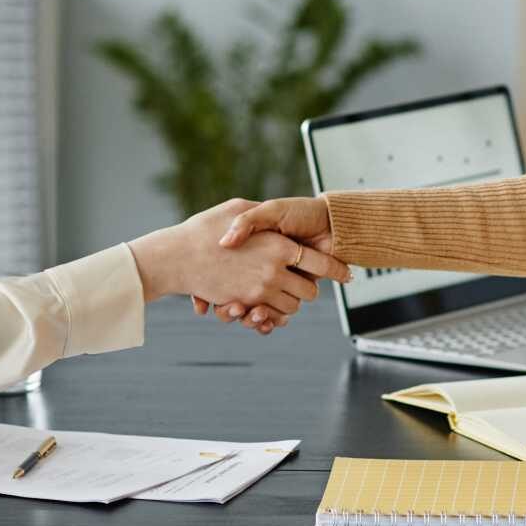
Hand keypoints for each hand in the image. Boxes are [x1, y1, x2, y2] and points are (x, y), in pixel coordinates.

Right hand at [129, 199, 350, 331]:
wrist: (177, 256)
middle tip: (306, 283)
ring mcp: (261, 289)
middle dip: (309, 288)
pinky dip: (272, 315)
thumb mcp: (237, 209)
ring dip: (291, 303)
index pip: (321, 262)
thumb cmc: (204, 229)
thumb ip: (263, 216)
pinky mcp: (246, 303)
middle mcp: (274, 269)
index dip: (337, 269)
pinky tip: (267, 305)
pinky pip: (271, 316)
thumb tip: (278, 223)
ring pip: (293, 306)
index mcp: (278, 244)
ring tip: (284, 292)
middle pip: (310, 291)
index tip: (348, 274)